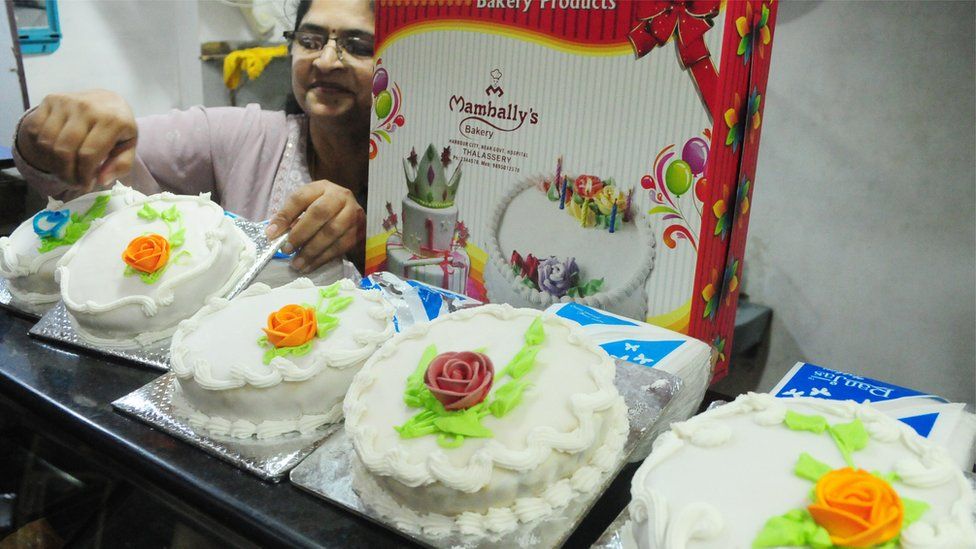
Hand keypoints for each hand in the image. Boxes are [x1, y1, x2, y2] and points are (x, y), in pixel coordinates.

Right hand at [18, 89, 136, 191]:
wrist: (108, 100)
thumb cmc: (118, 128)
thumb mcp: (128, 146)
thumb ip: (121, 165)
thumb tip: (101, 180)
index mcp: (112, 120)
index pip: (88, 155)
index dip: (83, 176)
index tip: (84, 186)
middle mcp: (87, 107)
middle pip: (65, 150)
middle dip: (66, 173)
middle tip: (72, 182)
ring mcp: (67, 101)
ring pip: (48, 142)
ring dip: (53, 163)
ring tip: (64, 170)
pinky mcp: (51, 99)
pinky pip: (37, 129)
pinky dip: (41, 147)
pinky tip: (54, 153)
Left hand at [265, 180, 364, 272]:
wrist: (351, 216)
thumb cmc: (324, 211)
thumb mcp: (306, 206)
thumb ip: (290, 217)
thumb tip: (272, 234)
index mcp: (322, 187)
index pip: (300, 198)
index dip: (285, 215)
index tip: (271, 234)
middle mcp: (341, 197)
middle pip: (320, 213)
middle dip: (301, 234)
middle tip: (287, 250)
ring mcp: (353, 214)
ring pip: (332, 232)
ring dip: (311, 250)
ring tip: (297, 263)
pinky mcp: (359, 232)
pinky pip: (340, 247)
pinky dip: (323, 259)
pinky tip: (310, 266)